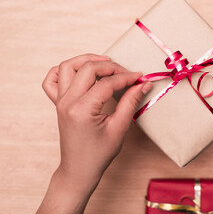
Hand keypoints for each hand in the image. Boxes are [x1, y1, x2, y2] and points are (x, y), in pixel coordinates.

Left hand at [38, 54, 151, 213]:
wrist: (79, 169)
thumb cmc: (99, 153)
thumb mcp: (119, 128)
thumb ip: (131, 102)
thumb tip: (143, 84)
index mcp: (82, 109)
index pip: (107, 82)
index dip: (126, 77)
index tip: (140, 77)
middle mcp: (67, 102)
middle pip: (87, 68)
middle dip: (110, 66)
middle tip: (127, 73)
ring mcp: (60, 101)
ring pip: (68, 67)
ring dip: (87, 60)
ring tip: (105, 63)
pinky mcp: (58, 103)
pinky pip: (52, 80)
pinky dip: (64, 71)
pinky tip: (79, 72)